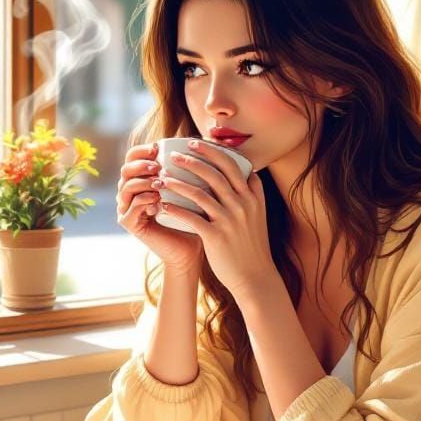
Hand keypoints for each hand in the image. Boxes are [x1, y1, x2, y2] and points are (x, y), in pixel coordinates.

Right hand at [115, 142, 202, 275]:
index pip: (133, 157)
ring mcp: (127, 208)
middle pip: (125, 169)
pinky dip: (144, 200)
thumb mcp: (192, 187)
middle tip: (157, 166)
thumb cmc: (194, 215)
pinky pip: (131, 207)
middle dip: (141, 165)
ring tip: (160, 182)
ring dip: (143, 182)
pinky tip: (158, 200)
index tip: (158, 147)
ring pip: (126, 187)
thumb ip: (190, 168)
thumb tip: (204, 140)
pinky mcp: (129, 223)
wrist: (192, 248)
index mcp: (142, 179)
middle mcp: (130, 192)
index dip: (142, 150)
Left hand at [155, 141, 276, 298]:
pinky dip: (175, 208)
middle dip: (194, 158)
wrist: (255, 278)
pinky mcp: (216, 236)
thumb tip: (248, 174)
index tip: (199, 143)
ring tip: (162, 176)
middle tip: (176, 152)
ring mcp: (230, 220)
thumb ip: (252, 194)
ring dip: (178, 182)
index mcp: (253, 197)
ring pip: (200, 192)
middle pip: (216, 172)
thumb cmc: (252, 246)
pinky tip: (163, 203)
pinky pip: (191, 217)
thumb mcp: (258, 216)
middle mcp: (243, 205)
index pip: (234, 165)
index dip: (215, 151)